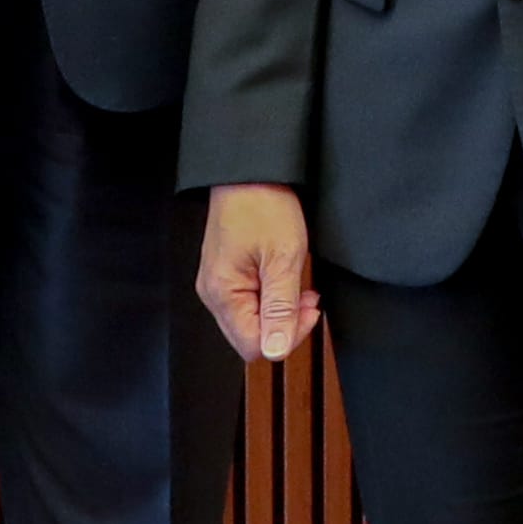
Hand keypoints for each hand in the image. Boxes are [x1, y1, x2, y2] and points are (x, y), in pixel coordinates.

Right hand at [198, 183, 320, 363]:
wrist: (249, 172)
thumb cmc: (263, 206)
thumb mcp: (283, 259)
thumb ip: (280, 309)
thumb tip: (275, 351)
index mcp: (223, 294)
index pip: (254, 346)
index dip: (287, 336)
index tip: (308, 309)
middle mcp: (214, 294)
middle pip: (251, 336)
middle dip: (285, 323)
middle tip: (307, 296)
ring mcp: (217, 285)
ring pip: (252, 321)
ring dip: (280, 309)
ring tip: (296, 282)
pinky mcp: (225, 275)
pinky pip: (249, 302)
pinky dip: (271, 296)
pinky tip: (282, 276)